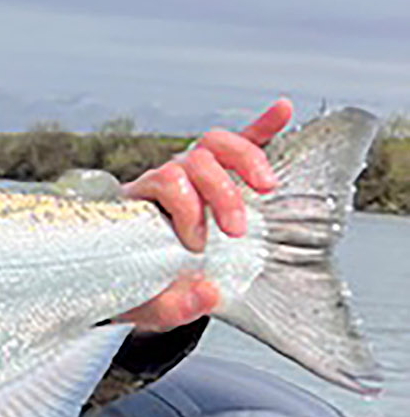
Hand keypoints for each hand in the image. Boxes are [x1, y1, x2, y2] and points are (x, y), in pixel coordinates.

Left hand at [116, 99, 291, 332]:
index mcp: (139, 203)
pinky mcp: (216, 175)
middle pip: (194, 162)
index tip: (196, 246)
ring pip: (214, 145)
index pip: (165, 182)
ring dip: (246, 160)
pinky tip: (281, 110)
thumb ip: (171, 304)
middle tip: (235, 230)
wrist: (135, 281)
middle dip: (221, 194)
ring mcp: (190, 173)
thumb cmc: (138, 287)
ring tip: (267, 186)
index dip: (186, 210)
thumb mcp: (147, 305)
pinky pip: (238, 143)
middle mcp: (163, 180)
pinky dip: (261, 126)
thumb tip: (208, 293)